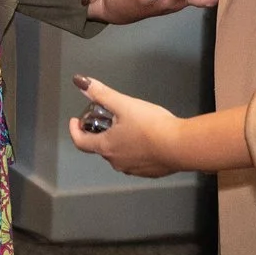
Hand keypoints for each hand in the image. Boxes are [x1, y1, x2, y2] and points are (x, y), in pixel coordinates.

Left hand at [66, 75, 183, 177]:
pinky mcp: (149, 172)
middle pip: (101, 147)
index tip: (76, 121)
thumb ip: (102, 94)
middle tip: (107, 119)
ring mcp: (133, 170)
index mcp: (106, 146)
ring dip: (119, 143)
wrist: (180, 147)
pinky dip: (136, 150)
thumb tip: (80, 82)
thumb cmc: (151, 125)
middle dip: (101, 133)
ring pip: (119, 155)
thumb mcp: (125, 105)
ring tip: (129, 128)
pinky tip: (147, 140)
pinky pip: (136, 161)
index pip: (81, 142)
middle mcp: (116, 162)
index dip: (75, 130)